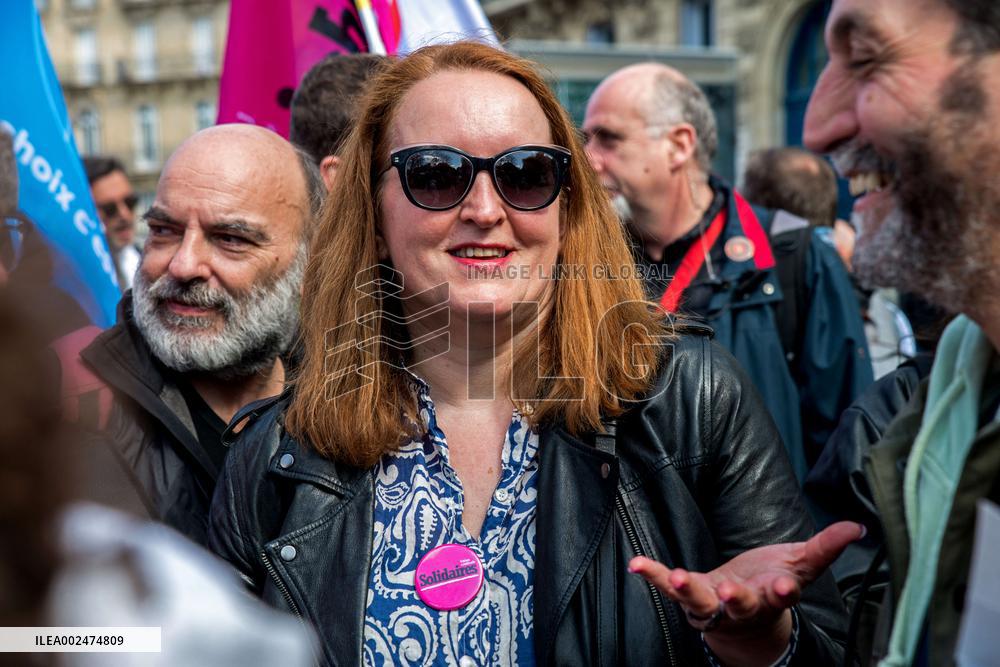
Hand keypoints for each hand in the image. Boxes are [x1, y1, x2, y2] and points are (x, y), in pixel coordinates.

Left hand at [628, 521, 864, 665]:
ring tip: (674, 576)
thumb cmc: (773, 583)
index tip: (786, 586)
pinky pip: (668, 588)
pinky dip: (652, 575)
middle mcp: (744, 605)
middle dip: (737, 599)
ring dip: (687, 590)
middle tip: (731, 592)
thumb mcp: (801, 564)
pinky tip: (637, 564)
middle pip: (741, 605)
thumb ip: (826, 547)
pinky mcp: (690, 596)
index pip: (783, 595)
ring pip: (701, 602)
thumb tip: (857, 527)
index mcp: (774, 595)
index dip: (785, 590)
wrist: (746, 620)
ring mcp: (713, 604)